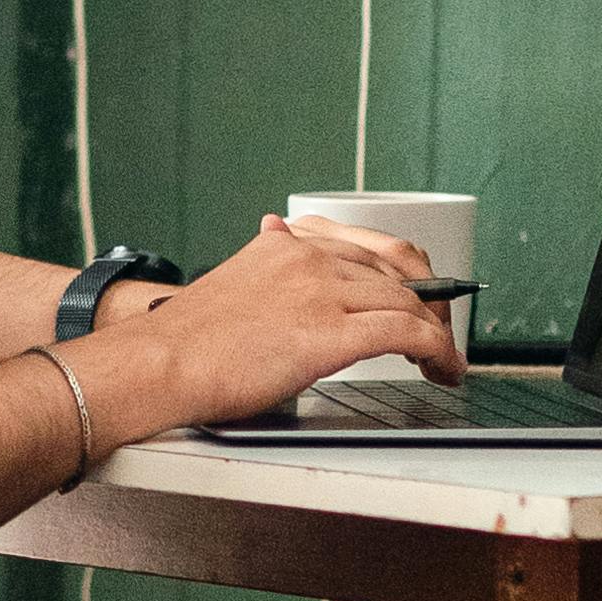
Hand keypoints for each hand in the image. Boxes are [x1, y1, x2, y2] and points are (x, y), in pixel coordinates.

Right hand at [82, 213, 459, 443]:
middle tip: (438, 330)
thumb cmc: (185, 341)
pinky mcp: (331, 333)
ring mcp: (322, 293)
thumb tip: (279, 231)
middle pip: (398, 268)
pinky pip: (407, 333)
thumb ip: (265, 261)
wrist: (157, 365)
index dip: (403, 273)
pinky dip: (438, 350)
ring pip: (408, 301)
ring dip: (437, 332)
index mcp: (286, 246)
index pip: (366, 246)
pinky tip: (444, 368)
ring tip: (444, 359)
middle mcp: (309, 259)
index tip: (415, 294)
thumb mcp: (230, 281)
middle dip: (429, 300)